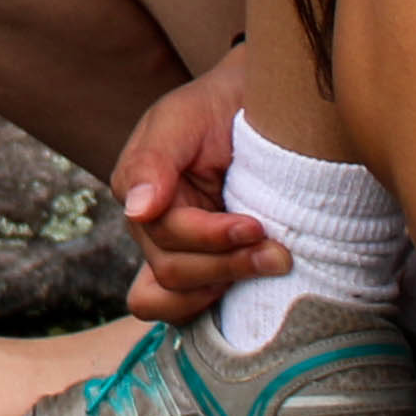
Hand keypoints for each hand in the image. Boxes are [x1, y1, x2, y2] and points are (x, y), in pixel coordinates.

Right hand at [111, 49, 283, 328]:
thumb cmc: (217, 107)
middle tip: (278, 252)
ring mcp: (175, 254)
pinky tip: (245, 293)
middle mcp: (151, 230)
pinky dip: (209, 309)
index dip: (212, 238)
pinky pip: (184, 311)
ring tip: (270, 265)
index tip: (256, 226)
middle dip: (227, 264)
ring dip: (223, 287)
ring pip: (174, 299)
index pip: (165, 236)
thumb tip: (137, 211)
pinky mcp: (205, 269)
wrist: (258, 105)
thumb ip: (152, 160)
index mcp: (140, 195)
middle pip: (172, 273)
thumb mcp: (180, 120)